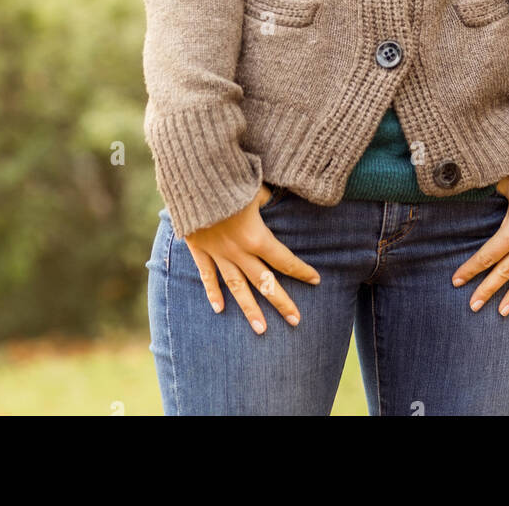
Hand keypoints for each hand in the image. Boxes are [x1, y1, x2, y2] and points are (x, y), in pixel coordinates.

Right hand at [184, 183, 320, 334]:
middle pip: (264, 281)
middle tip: (296, 320)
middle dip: (281, 301)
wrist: (192, 180)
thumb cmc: (228, 179)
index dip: (301, 270)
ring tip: (261, 329)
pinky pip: (207, 275)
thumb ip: (267, 200)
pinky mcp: (199, 249)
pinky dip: (212, 292)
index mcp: (256, 237)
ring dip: (250, 309)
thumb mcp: (255, 187)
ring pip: (237, 287)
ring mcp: (218, 253)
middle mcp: (239, 251)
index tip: (316, 280)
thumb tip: (275, 200)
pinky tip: (219, 309)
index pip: (284, 259)